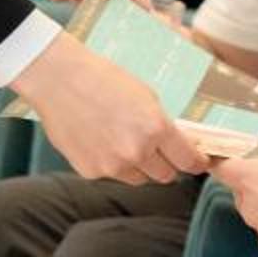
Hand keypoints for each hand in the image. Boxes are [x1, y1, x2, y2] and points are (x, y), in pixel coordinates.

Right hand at [14, 34, 206, 183]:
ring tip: (124, 141)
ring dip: (140, 167)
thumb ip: (162, 125)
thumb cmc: (101, 78)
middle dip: (166, 164)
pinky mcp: (91, 172)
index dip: (197, 162)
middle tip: (159, 150)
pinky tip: (101, 141)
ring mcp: (112, 166)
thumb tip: (176, 145)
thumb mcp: (145, 95)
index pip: (188, 160)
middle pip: (165, 176)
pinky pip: (112, 175)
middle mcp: (136, 152)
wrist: (58, 79)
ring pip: (139, 178)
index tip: (199, 162)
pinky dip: (112, 164)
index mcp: (155, 128)